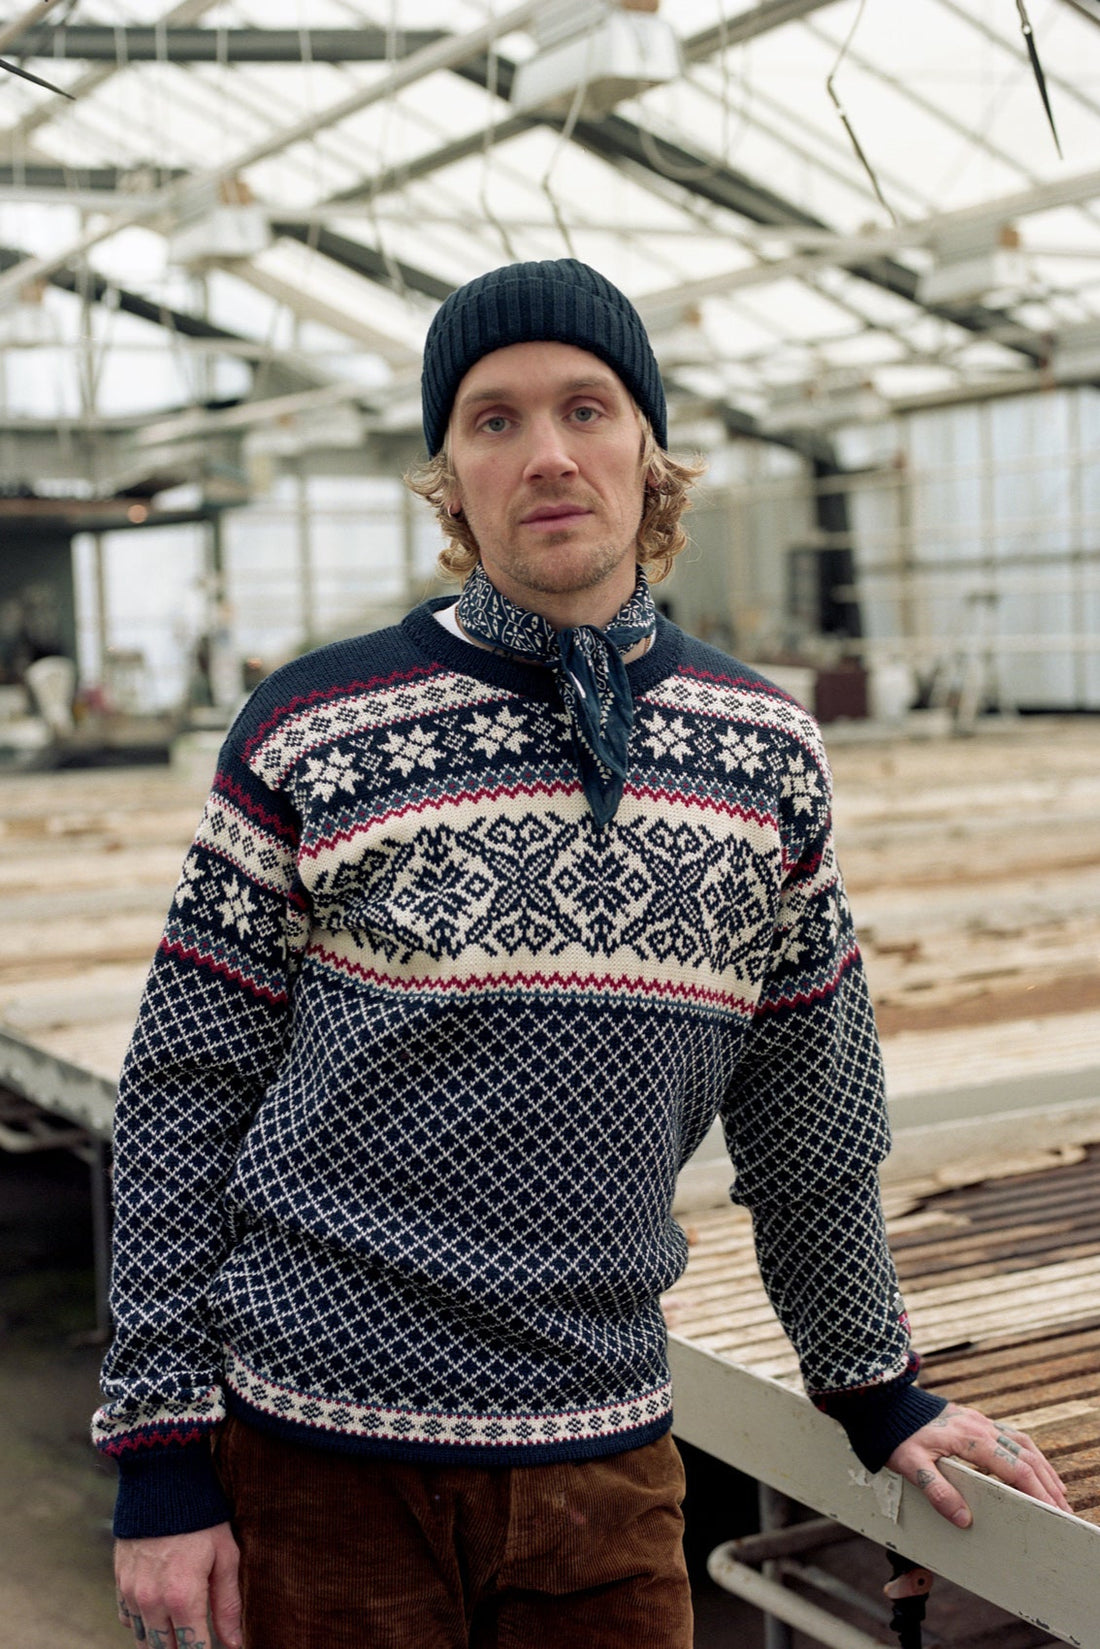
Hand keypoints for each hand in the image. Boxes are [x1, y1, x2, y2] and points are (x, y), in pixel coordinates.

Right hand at [115, 1522, 241, 1648]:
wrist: (162, 1480)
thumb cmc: (201, 1517)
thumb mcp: (226, 1556)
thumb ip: (228, 1604)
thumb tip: (235, 1644)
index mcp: (183, 1598)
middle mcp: (152, 1602)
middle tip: (197, 1636)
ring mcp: (132, 1593)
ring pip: (143, 1641)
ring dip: (161, 1643)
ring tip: (180, 1632)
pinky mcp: (120, 1582)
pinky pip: (127, 1620)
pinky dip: (142, 1625)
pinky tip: (158, 1615)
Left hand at [887, 1402, 1071, 1527]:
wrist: (882, 1400)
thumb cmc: (895, 1433)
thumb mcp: (911, 1465)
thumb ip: (938, 1492)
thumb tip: (965, 1520)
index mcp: (971, 1439)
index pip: (1015, 1468)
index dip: (1037, 1491)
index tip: (1052, 1510)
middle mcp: (980, 1426)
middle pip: (1026, 1456)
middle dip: (1048, 1483)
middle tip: (1063, 1509)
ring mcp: (978, 1420)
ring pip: (1021, 1443)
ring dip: (1041, 1467)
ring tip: (1055, 1490)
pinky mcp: (972, 1418)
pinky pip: (1009, 1434)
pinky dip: (1027, 1452)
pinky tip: (1029, 1463)